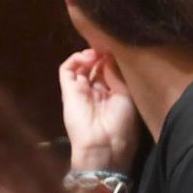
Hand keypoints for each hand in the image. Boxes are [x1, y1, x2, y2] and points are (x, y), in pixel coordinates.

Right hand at [59, 49, 138, 172]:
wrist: (104, 145)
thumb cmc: (121, 124)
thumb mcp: (125, 96)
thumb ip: (116, 76)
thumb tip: (109, 57)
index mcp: (111, 95)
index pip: (108, 71)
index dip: (111, 59)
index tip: (119, 50)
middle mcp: (95, 91)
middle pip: (94, 67)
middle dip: (101, 55)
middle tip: (108, 48)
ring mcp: (80, 90)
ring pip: (80, 66)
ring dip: (88, 55)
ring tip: (97, 52)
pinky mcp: (67, 91)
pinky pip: (66, 70)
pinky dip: (74, 59)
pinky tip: (86, 56)